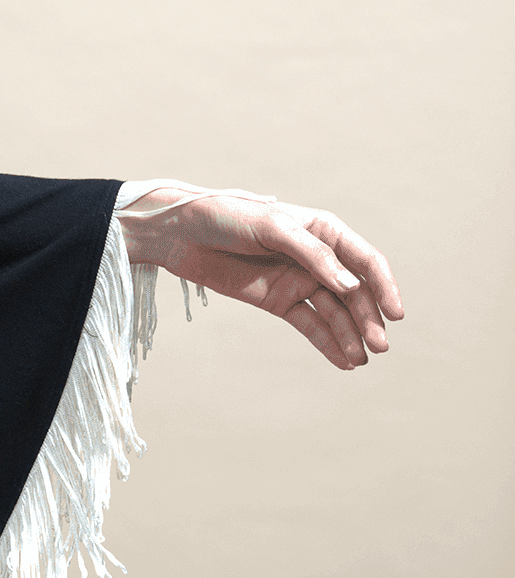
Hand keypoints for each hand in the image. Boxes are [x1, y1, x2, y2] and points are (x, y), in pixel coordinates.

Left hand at [115, 184, 403, 370]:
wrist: (181, 233)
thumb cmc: (227, 216)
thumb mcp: (271, 227)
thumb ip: (311, 254)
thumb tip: (348, 284)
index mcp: (324, 230)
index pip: (365, 261)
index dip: (384, 287)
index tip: (396, 314)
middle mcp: (317, 257)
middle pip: (353, 292)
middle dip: (368, 319)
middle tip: (380, 347)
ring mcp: (298, 281)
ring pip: (334, 313)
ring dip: (351, 336)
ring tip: (361, 360)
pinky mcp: (279, 301)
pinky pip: (310, 325)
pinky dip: (327, 343)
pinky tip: (344, 361)